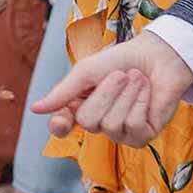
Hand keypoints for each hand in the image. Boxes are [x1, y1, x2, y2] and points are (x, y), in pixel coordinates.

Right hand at [33, 33, 192, 144]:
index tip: (61, 121)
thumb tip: (35, 109)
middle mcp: (98, 124)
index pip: (62, 127)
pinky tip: (146, 91)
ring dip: (126, 95)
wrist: (157, 56)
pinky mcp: (142, 136)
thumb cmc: (121, 61)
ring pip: (112, 125)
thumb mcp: (87, 71)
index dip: (60, 126)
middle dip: (105, 93)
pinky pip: (134, 126)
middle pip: (88, 121)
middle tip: (120, 75)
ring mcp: (120, 133)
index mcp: (80, 107)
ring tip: (136, 79)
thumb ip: (63, 92)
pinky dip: (141, 102)